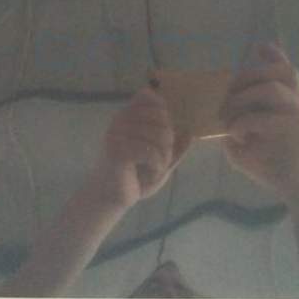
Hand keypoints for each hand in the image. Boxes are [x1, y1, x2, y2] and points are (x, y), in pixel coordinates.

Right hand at [86, 87, 191, 210]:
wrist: (108, 198)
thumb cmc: (133, 178)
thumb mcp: (158, 162)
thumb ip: (173, 148)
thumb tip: (190, 132)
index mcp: (127, 116)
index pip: (153, 100)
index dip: (165, 119)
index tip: (159, 142)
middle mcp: (120, 119)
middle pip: (163, 121)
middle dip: (168, 145)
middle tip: (159, 162)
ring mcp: (117, 133)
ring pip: (160, 137)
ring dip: (164, 159)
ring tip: (154, 170)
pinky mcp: (118, 150)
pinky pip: (151, 152)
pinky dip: (157, 167)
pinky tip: (149, 174)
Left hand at [219, 42, 298, 197]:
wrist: (288, 185)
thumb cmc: (268, 159)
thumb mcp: (251, 132)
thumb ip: (245, 113)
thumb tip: (227, 97)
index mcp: (292, 100)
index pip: (287, 69)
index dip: (274, 55)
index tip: (259, 46)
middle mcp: (298, 103)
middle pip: (277, 72)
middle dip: (246, 77)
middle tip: (227, 94)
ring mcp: (297, 115)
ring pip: (269, 89)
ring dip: (241, 100)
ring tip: (228, 117)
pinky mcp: (291, 130)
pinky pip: (259, 118)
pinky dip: (241, 124)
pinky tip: (237, 135)